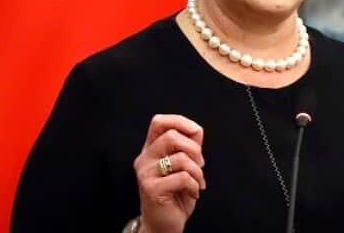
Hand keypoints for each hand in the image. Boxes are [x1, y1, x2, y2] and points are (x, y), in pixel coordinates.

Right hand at [132, 114, 205, 232]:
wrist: (163, 226)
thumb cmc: (174, 196)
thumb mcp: (183, 168)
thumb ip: (187, 148)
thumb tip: (196, 130)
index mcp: (151, 150)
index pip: (159, 122)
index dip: (179, 121)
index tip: (196, 133)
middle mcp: (144, 158)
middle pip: (171, 136)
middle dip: (194, 150)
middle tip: (199, 165)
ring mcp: (146, 173)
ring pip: (180, 158)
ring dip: (198, 172)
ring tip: (197, 183)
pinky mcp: (151, 188)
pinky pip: (183, 177)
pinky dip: (195, 185)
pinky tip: (193, 193)